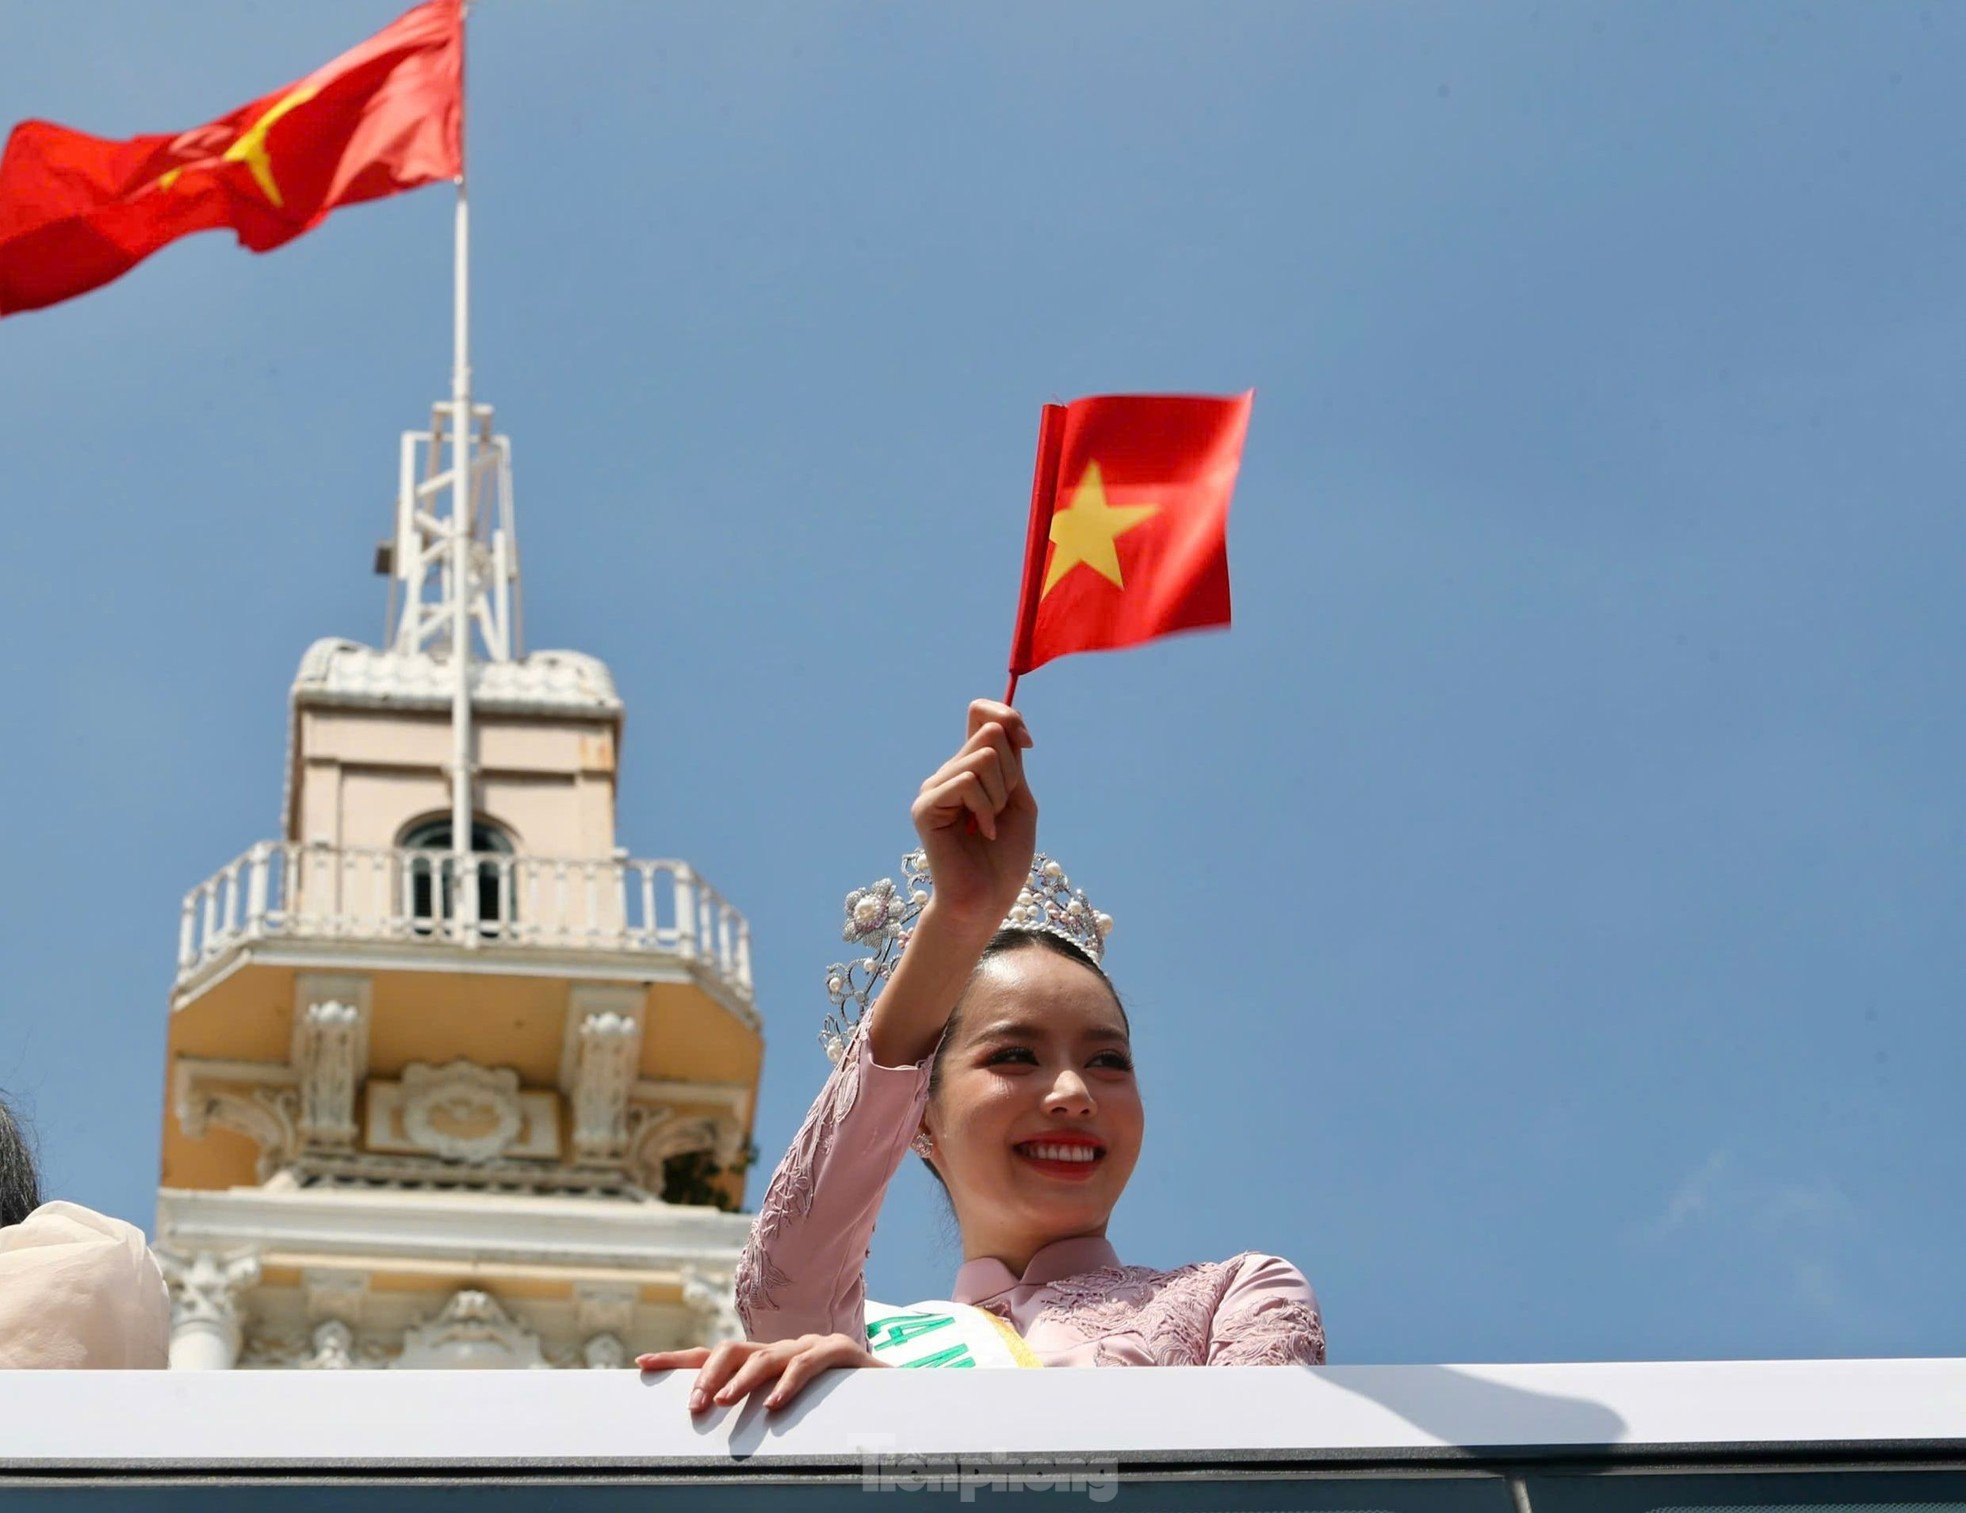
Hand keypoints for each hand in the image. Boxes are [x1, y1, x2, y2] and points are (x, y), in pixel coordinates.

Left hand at [636, 1334, 885, 1412]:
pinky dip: (788, 1383)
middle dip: (705, 1374)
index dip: (676, 1359)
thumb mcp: (786, 1414)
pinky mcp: (839, 1351)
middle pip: (731, 1349)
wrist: (891, 1395)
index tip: (640, 1364)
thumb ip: (754, 1422)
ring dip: (740, 1380)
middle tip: (694, 1406)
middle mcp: (779, 1349)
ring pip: (765, 1356)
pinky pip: (808, 1362)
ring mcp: (808, 1346)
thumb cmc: (832, 1409)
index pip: (711, 1355)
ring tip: (723, 1403)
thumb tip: (702, 1453)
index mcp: (762, 1363)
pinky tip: (774, 1405)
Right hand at [910, 699, 1036, 929]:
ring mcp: (934, 788)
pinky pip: (967, 781)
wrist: (988, 900)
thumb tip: (1005, 722)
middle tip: (1002, 810)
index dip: (1008, 717)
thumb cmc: (1005, 858)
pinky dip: (985, 808)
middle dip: (1011, 773)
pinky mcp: (925, 806)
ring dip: (1000, 795)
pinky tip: (981, 833)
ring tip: (989, 826)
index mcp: (971, 767)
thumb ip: (1012, 762)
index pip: (981, 713)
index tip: (1028, 744)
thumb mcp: (1019, 800)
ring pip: (983, 757)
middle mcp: (949, 772)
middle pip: (991, 733)